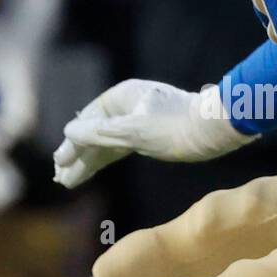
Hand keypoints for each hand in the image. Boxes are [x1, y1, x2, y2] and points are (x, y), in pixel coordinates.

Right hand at [53, 78, 255, 187]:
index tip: (60, 162)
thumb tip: (69, 131)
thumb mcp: (134, 132)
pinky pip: (120, 147)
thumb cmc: (176, 127)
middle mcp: (128, 105)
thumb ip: (99, 133)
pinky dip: (106, 159)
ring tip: (69, 180)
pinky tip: (94, 168)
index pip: (89, 121)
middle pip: (95, 132)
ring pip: (107, 142)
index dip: (73, 143)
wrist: (216, 129)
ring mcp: (139, 120)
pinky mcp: (150, 134)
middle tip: (60, 177)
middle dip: (78, 155)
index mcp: (123, 96)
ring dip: (89, 160)